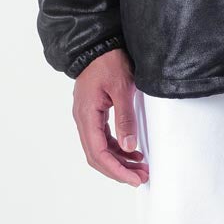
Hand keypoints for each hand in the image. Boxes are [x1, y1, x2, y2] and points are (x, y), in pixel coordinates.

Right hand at [73, 46, 148, 185]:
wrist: (98, 45)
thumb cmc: (109, 62)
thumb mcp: (122, 88)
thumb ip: (125, 118)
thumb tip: (128, 147)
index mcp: (87, 115)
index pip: (98, 153)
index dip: (116, 169)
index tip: (133, 179)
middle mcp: (83, 119)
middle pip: (96, 156)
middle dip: (118, 170)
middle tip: (140, 177)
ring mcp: (87, 117)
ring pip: (99, 149)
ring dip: (119, 161)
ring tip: (140, 168)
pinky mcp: (93, 113)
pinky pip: (102, 138)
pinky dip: (117, 148)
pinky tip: (132, 152)